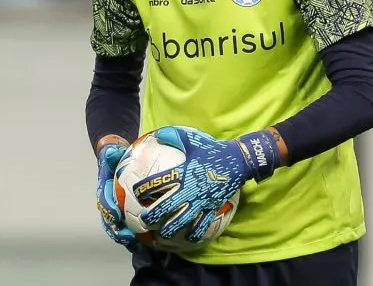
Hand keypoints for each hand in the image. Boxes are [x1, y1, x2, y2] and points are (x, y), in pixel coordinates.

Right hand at [96, 142, 135, 247]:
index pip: (104, 200)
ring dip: (123, 235)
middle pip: (109, 218)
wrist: (120, 159)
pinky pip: (129, 225)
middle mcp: (109, 200)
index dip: (108, 208)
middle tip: (125, 235)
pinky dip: (134, 235)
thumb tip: (112, 150)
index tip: (115, 214)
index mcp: (105, 188)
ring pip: (116, 225)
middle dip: (115, 228)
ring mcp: (117, 207)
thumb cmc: (116, 155)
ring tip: (132, 242)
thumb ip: (111, 152)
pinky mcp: (126, 213)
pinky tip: (144, 242)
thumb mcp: (113, 151)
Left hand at [137, 126, 281, 242]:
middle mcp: (188, 189)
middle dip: (152, 215)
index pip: (157, 183)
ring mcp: (200, 201)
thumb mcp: (192, 141)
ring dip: (169, 228)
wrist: (237, 160)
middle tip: (144, 220)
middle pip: (166, 207)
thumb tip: (158, 134)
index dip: (143, 188)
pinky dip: (194, 233)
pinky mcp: (211, 207)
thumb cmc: (213, 150)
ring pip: (181, 220)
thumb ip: (173, 137)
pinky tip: (187, 238)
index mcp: (181, 173)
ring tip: (160, 233)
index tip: (136, 193)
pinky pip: (201, 224)